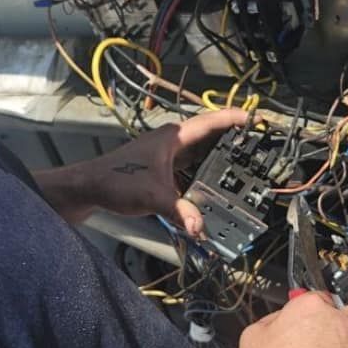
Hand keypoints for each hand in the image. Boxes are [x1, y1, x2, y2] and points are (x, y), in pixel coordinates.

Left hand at [36, 109, 249, 230]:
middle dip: (232, 139)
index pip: (210, 122)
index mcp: (173, 137)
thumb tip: (200, 229)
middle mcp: (172, 141)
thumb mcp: (153, 196)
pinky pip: (191, 166)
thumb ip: (180, 212)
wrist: (90, 188)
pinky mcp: (162, 168)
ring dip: (219, 157)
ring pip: (200, 152)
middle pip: (209, 136)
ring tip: (243, 163)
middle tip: (257, 145)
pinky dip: (205, 173)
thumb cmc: (116, 181)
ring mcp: (166, 154)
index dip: (234, 119)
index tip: (256, 119)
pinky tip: (214, 185)